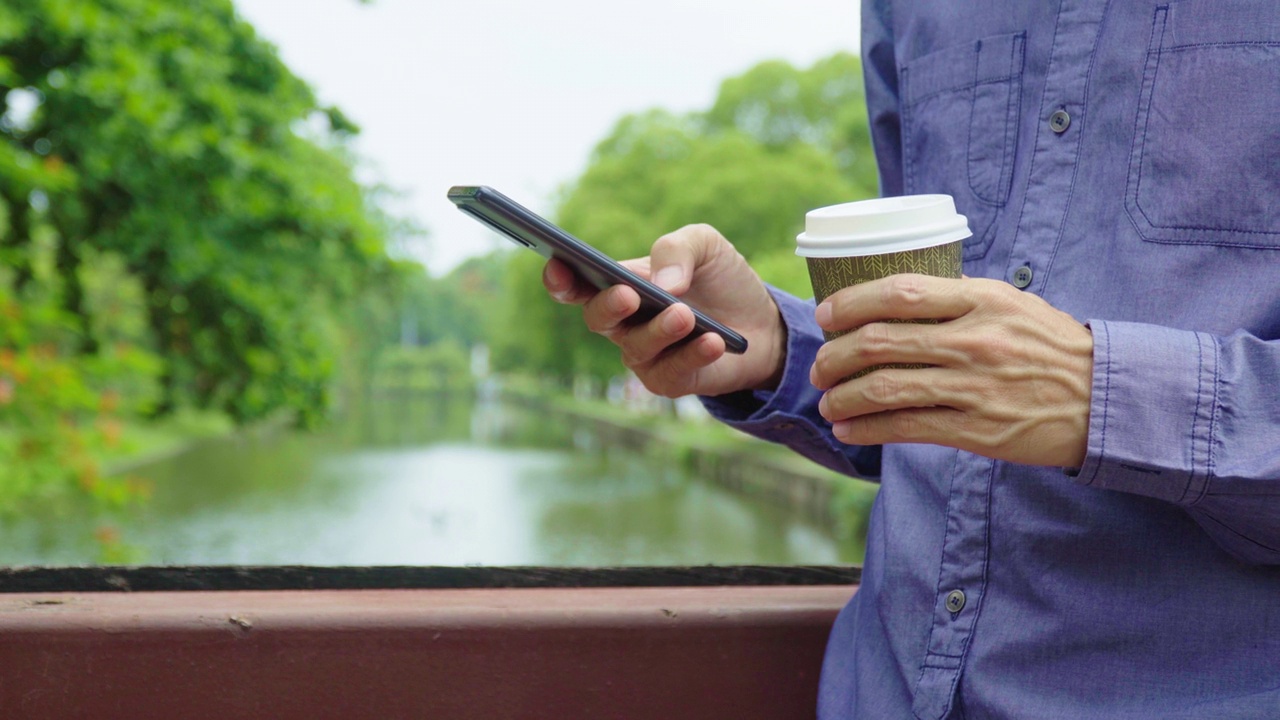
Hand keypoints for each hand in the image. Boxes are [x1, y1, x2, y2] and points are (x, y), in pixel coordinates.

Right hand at [543, 224, 785, 397]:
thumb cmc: (720, 280)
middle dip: (610, 305)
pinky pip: (672, 371)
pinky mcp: (668, 380)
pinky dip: (692, 355)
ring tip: (685, 315)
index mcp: (620, 284)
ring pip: (637, 347)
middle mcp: (623, 322)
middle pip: (598, 318)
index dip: (560, 278)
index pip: (577, 284)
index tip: (558, 266)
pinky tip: (713, 342)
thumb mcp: (705, 245)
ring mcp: (643, 354)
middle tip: (629, 294)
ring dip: (660, 330)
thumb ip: (677, 249)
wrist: (762, 322)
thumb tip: (663, 284)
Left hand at [810, 274, 1092, 467]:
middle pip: (879, 342)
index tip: (827, 315)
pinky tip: (849, 428)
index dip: (851, 302)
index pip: (900, 292)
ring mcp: (975, 386)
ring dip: (843, 396)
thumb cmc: (1052, 348)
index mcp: (982, 300)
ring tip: (828, 402)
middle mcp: (975, 340)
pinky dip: (868, 428)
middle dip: (835, 355)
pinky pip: (907, 428)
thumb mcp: (1013, 305)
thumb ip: (960, 298)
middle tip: (820, 365)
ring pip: (886, 388)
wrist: (1107, 400)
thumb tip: (900, 295)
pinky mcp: (977, 430)